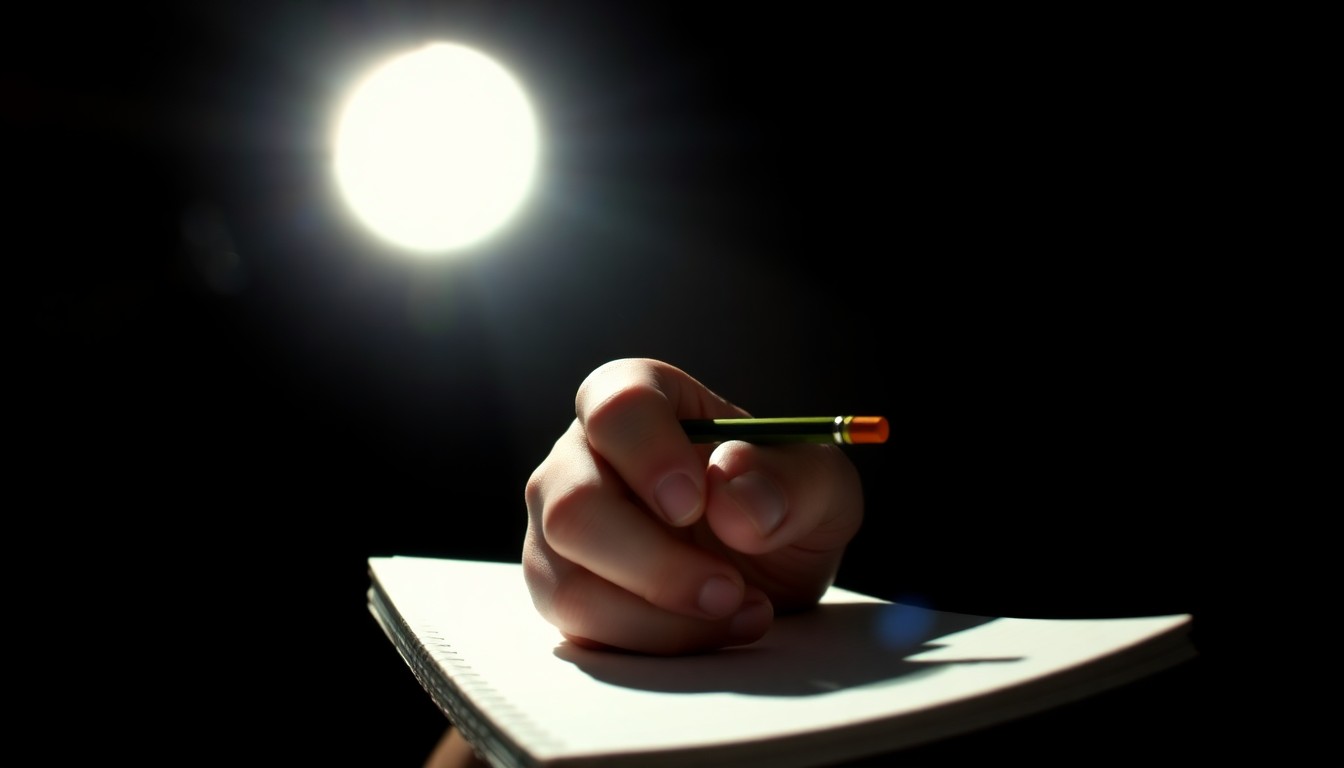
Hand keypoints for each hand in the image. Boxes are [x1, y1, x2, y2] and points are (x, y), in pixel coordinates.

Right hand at [522, 358, 863, 654]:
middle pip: (573, 506)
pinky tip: (717, 628)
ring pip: (568, 581)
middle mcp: (581, 457)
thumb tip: (734, 500)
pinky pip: (581, 629)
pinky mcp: (562, 591)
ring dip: (660, 616)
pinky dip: (655, 642)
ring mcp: (559, 528)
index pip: (617, 406)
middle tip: (727, 588)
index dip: (650, 454)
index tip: (694, 505)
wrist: (769, 565)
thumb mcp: (821, 484)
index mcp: (640, 398)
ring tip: (741, 611)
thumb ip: (793, 480)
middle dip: (655, 564)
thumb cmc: (780, 501)